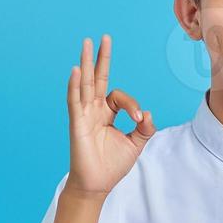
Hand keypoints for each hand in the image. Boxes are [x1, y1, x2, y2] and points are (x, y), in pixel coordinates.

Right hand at [65, 34, 156, 195]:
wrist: (97, 184)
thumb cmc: (112, 165)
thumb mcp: (135, 144)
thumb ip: (145, 128)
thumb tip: (148, 113)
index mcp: (107, 114)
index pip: (120, 97)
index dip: (132, 106)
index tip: (139, 121)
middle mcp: (94, 110)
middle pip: (98, 79)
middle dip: (102, 58)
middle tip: (104, 37)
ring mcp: (84, 115)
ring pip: (85, 84)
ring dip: (87, 63)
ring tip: (86, 43)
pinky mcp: (77, 123)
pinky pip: (75, 100)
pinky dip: (75, 85)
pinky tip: (77, 70)